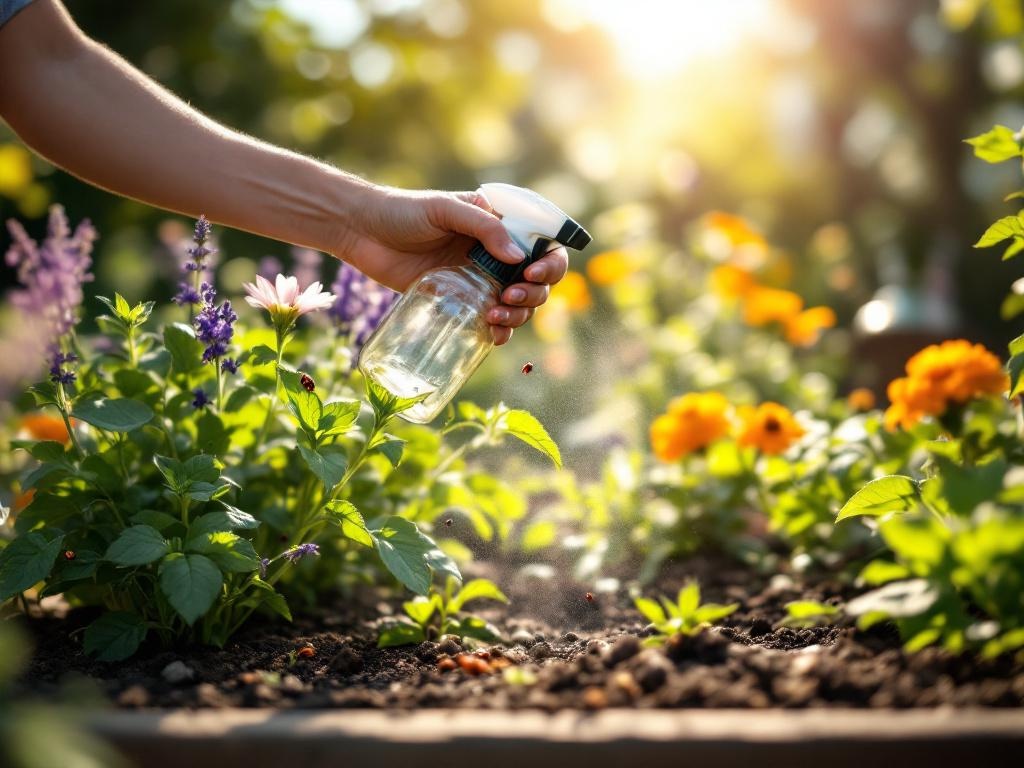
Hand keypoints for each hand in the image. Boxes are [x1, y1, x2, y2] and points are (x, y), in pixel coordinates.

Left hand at [337, 185, 568, 344]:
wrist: (363, 232)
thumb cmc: (404, 211)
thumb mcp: (445, 209)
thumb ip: (482, 227)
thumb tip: (517, 257)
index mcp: (500, 227)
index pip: (544, 246)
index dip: (550, 264)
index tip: (531, 274)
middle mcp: (496, 255)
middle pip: (538, 282)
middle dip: (533, 294)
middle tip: (508, 297)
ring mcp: (480, 280)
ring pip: (519, 305)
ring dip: (519, 316)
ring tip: (495, 317)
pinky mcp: (460, 302)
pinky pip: (491, 322)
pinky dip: (500, 333)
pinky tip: (494, 336)